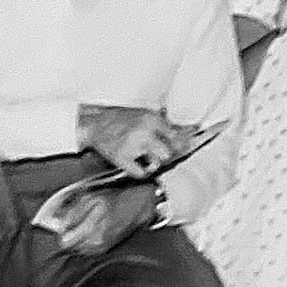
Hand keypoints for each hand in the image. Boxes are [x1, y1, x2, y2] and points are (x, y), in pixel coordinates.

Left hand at [51, 183, 155, 254]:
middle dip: (69, 235)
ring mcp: (100, 246)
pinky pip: (85, 250)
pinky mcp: (104, 250)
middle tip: (74, 224)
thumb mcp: (91, 198)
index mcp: (92, 225)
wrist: (138, 207)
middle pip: (69, 247)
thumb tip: (60, 225)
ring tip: (85, 226)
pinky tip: (92, 232)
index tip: (64, 224)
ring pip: (76, 249)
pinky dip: (85, 243)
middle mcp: (96, 239)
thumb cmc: (116, 199)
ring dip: (77, 240)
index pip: (64, 240)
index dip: (62, 231)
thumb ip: (73, 212)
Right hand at [76, 104, 196, 177]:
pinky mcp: (122, 159)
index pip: (177, 135)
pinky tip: (138, 164)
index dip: (183, 143)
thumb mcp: (146, 114)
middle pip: (169, 152)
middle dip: (167, 154)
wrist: (96, 123)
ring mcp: (133, 146)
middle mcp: (144, 132)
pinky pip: (140, 172)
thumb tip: (189, 131)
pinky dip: (141, 171)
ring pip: (157, 162)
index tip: (189, 146)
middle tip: (163, 152)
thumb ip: (165, 124)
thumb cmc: (120, 118)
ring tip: (146, 156)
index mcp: (152, 119)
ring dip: (154, 161)